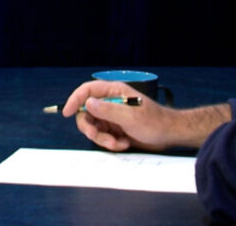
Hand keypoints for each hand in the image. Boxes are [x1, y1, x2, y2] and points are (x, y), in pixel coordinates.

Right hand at [62, 80, 230, 151]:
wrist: (169, 135)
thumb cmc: (154, 121)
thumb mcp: (131, 117)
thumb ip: (108, 110)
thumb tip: (87, 103)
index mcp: (114, 92)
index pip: (87, 91)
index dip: (75, 100)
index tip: (66, 112)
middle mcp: (110, 102)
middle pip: (86, 113)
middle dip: (91, 128)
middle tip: (100, 138)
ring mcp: (111, 116)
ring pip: (93, 128)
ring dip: (103, 139)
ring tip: (119, 143)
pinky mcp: (114, 128)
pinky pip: (102, 137)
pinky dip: (110, 143)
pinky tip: (124, 143)